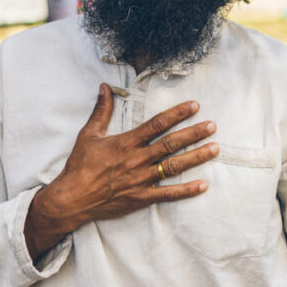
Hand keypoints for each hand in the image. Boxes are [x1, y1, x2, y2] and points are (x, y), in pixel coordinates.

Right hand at [24, 83, 217, 260]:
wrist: (72, 199)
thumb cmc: (80, 166)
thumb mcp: (88, 134)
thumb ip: (101, 110)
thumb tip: (105, 87)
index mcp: (125, 143)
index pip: (157, 124)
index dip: (177, 114)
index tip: (195, 106)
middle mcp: (136, 160)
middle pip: (171, 144)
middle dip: (194, 134)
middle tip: (212, 126)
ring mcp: (141, 180)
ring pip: (174, 166)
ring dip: (196, 157)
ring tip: (214, 149)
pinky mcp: (141, 198)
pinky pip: (168, 194)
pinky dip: (186, 190)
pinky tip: (203, 185)